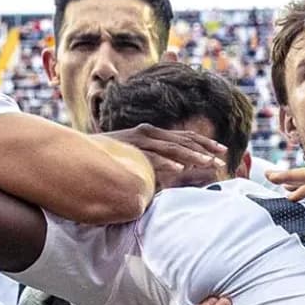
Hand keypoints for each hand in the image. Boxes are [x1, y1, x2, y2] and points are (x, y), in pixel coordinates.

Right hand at [101, 123, 228, 189]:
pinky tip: (179, 168)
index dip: (205, 144)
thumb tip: (176, 172)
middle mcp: (149, 132)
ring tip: (208, 165)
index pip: (185, 137)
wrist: (81, 155)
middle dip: (205, 149)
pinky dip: (166, 161)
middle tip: (223, 159)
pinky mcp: (130, 149)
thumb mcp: (138, 158)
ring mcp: (139, 140)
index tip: (223, 152)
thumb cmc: (110, 159)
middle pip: (183, 140)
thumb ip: (156, 163)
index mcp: (153, 134)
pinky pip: (151, 156)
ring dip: (192, 156)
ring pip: (171, 147)